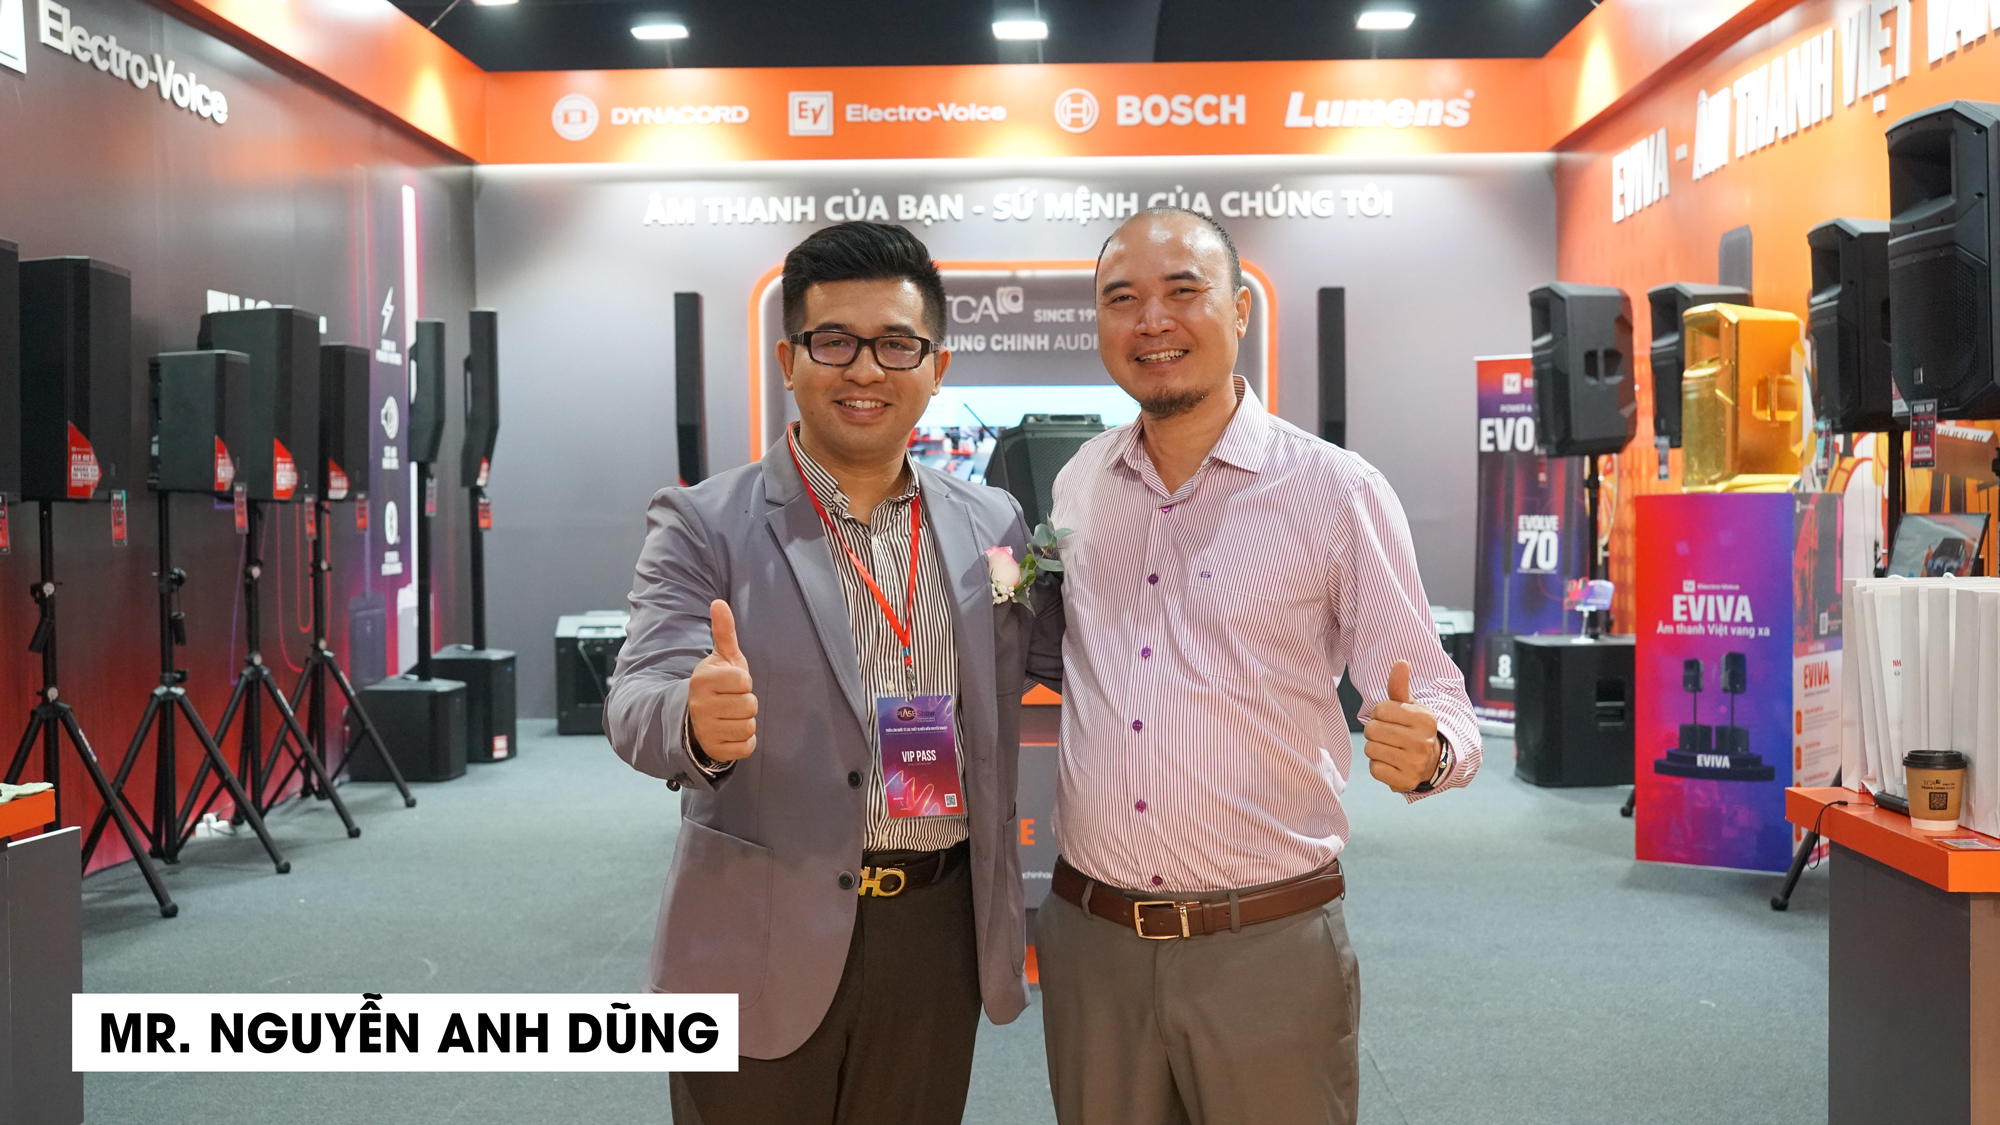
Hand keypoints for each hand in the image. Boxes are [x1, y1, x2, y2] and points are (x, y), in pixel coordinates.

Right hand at [688, 600, 756, 761]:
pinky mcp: (714, 750)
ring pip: (748, 726)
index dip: (743, 683)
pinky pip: (746, 747)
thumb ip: (724, 631)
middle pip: (749, 705)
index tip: (732, 684)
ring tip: (731, 716)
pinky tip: (731, 732)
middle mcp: (700, 705)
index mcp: (702, 680)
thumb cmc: (718, 684)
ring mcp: (705, 730)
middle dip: (746, 703)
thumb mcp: (722, 658)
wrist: (695, 717)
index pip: (744, 682)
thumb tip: (719, 602)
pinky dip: (744, 741)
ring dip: (745, 722)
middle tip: (732, 701)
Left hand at [1362, 660, 1441, 792]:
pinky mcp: (1406, 781)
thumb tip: (1400, 662)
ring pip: (1371, 749)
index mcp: (1424, 719)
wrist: (1431, 761)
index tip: (1390, 719)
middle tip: (1388, 734)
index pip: (1380, 710)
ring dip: (1375, 748)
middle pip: (1372, 730)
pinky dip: (1378, 766)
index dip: (1379, 713)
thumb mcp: (1409, 706)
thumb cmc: (1413, 728)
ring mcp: (1415, 763)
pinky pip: (1375, 769)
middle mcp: (1422, 742)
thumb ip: (1399, 686)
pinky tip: (1391, 762)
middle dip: (1374, 731)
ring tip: (1390, 748)